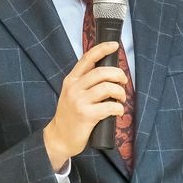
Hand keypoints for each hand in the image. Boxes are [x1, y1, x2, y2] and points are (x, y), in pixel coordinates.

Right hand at [43, 42, 126, 168]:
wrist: (59, 138)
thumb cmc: (70, 115)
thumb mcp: (72, 93)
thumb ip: (85, 82)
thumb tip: (108, 72)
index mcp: (71, 80)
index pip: (87, 58)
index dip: (102, 49)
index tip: (115, 45)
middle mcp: (74, 88)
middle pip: (101, 72)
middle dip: (118, 74)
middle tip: (124, 81)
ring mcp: (79, 101)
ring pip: (107, 88)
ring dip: (120, 92)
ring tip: (121, 99)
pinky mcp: (86, 115)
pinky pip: (109, 106)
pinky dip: (119, 108)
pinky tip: (118, 111)